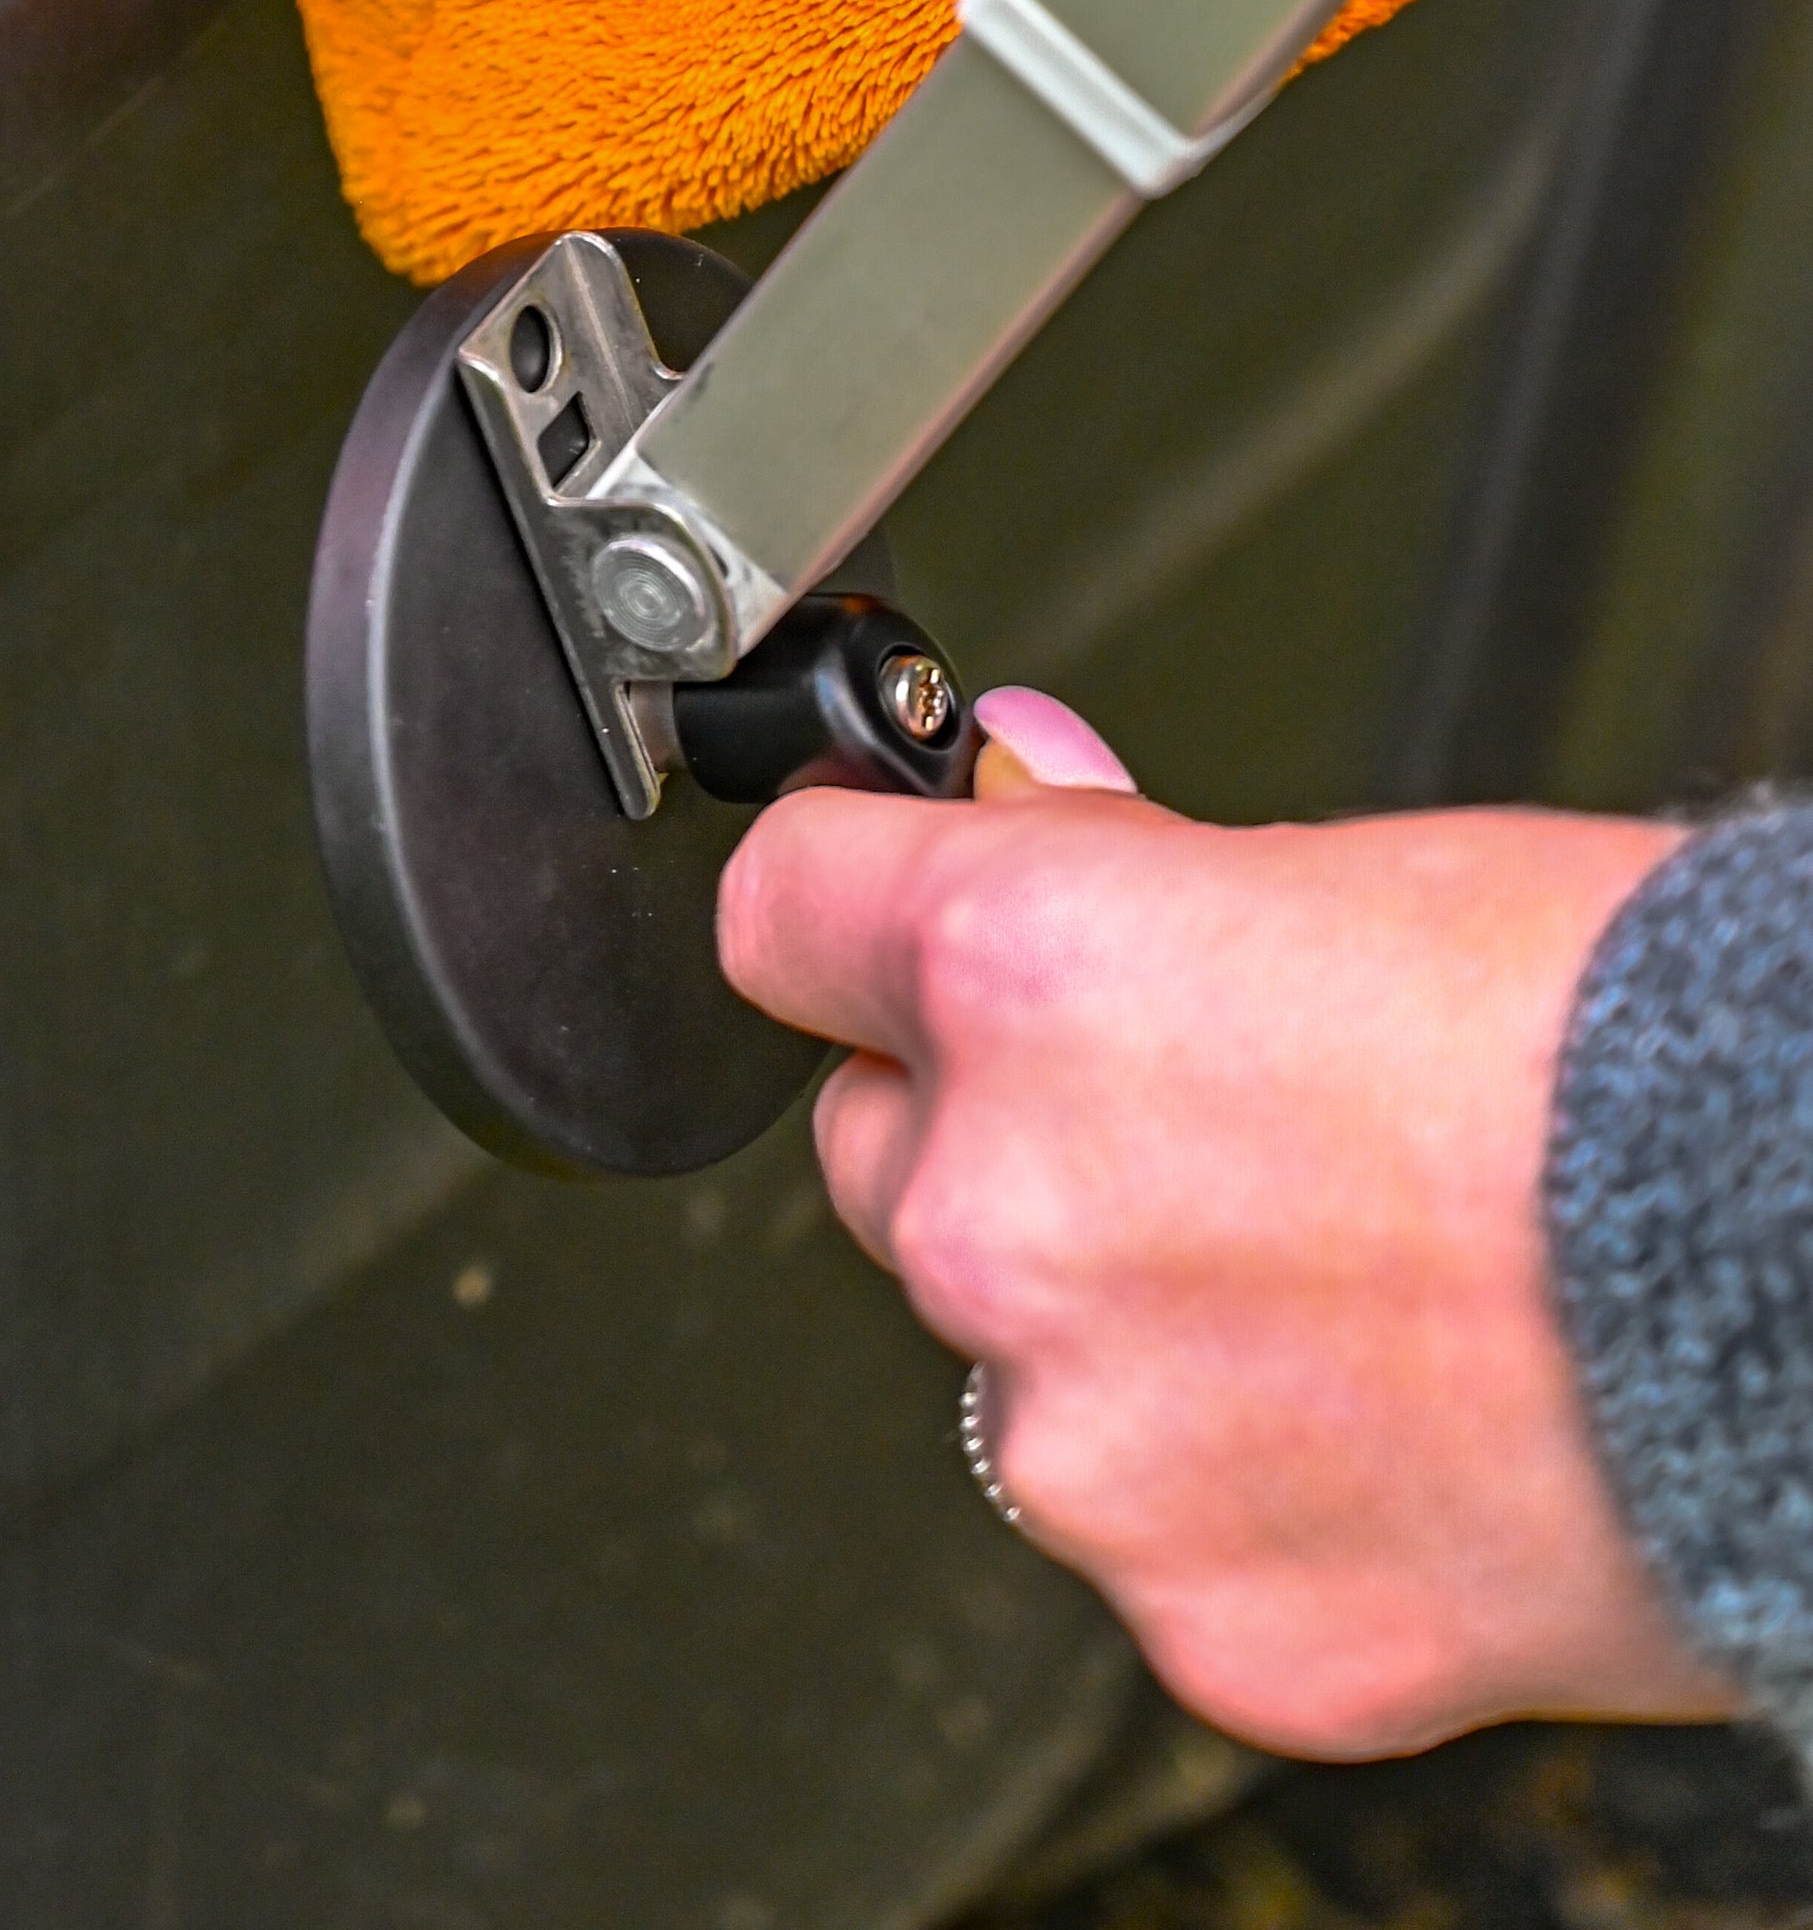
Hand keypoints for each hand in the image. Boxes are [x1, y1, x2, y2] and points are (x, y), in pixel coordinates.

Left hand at [716, 774, 1734, 1753]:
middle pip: (888, 1153)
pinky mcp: (1202, 1621)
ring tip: (1349, 1285)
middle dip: (996, 1132)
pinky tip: (1393, 1427)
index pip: (784, 913)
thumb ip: (1122, 867)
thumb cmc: (1631, 1053)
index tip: (878, 921)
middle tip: (1200, 1129)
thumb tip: (1010, 794)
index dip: (851, 904)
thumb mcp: (1351, 873)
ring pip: (1015, 1360)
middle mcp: (1010, 1210)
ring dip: (1121, 1325)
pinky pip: (1151, 1532)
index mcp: (1023, 980)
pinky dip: (1241, 1492)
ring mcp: (1091, 1440)